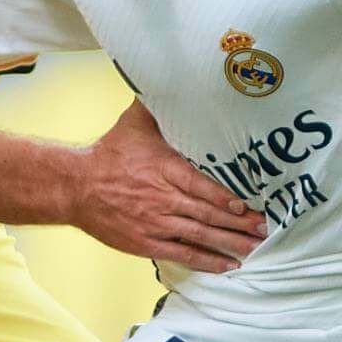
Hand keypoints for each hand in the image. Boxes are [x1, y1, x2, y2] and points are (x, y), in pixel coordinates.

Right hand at [70, 101, 268, 269]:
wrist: (75, 187)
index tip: (246, 206)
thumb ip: (157, 104)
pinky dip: (207, 260)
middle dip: (239, 224)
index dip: (224, 198)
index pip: (200, 186)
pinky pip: (183, 254)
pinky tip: (228, 264)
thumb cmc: (109, 154)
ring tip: (255, 248)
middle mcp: (162, 198)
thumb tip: (170, 77)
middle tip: (265, 229)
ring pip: (199, 235)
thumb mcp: (134, 124)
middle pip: (207, 214)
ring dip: (229, 243)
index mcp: (164, 169)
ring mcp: (155, 223)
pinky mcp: (147, 242)